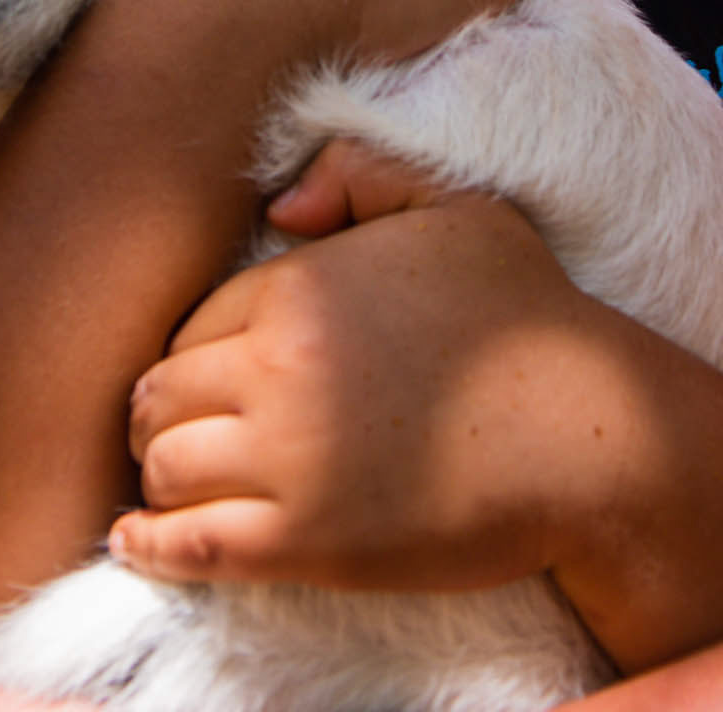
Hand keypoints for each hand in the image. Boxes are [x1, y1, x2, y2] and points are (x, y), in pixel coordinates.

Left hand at [108, 165, 587, 591]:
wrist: (589, 434)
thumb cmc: (526, 318)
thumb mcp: (452, 205)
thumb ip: (358, 176)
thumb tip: (279, 207)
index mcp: (300, 289)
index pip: (195, 324)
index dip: (195, 353)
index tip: (205, 377)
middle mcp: (279, 369)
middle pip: (162, 394)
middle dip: (159, 412)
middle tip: (173, 430)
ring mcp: (289, 461)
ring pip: (166, 468)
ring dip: (160, 476)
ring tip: (171, 481)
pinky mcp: (308, 542)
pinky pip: (193, 545)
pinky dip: (150, 546)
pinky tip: (133, 543)